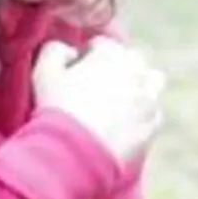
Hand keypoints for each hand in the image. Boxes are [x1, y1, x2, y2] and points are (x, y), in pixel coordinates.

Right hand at [32, 37, 164, 165]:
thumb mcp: (44, 72)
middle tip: (98, 85)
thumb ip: (55, 50)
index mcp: (111, 54)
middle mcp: (137, 72)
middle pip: (131, 61)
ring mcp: (149, 100)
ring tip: (119, 101)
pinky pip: (153, 114)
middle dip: (118, 67)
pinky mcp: (152, 126)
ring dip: (139, 86)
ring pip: (151, 83)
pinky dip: (142, 114)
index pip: (102, 45)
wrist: (77, 153)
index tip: (77, 69)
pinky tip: (125, 124)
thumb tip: (69, 51)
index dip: (87, 56)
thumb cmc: (58, 109)